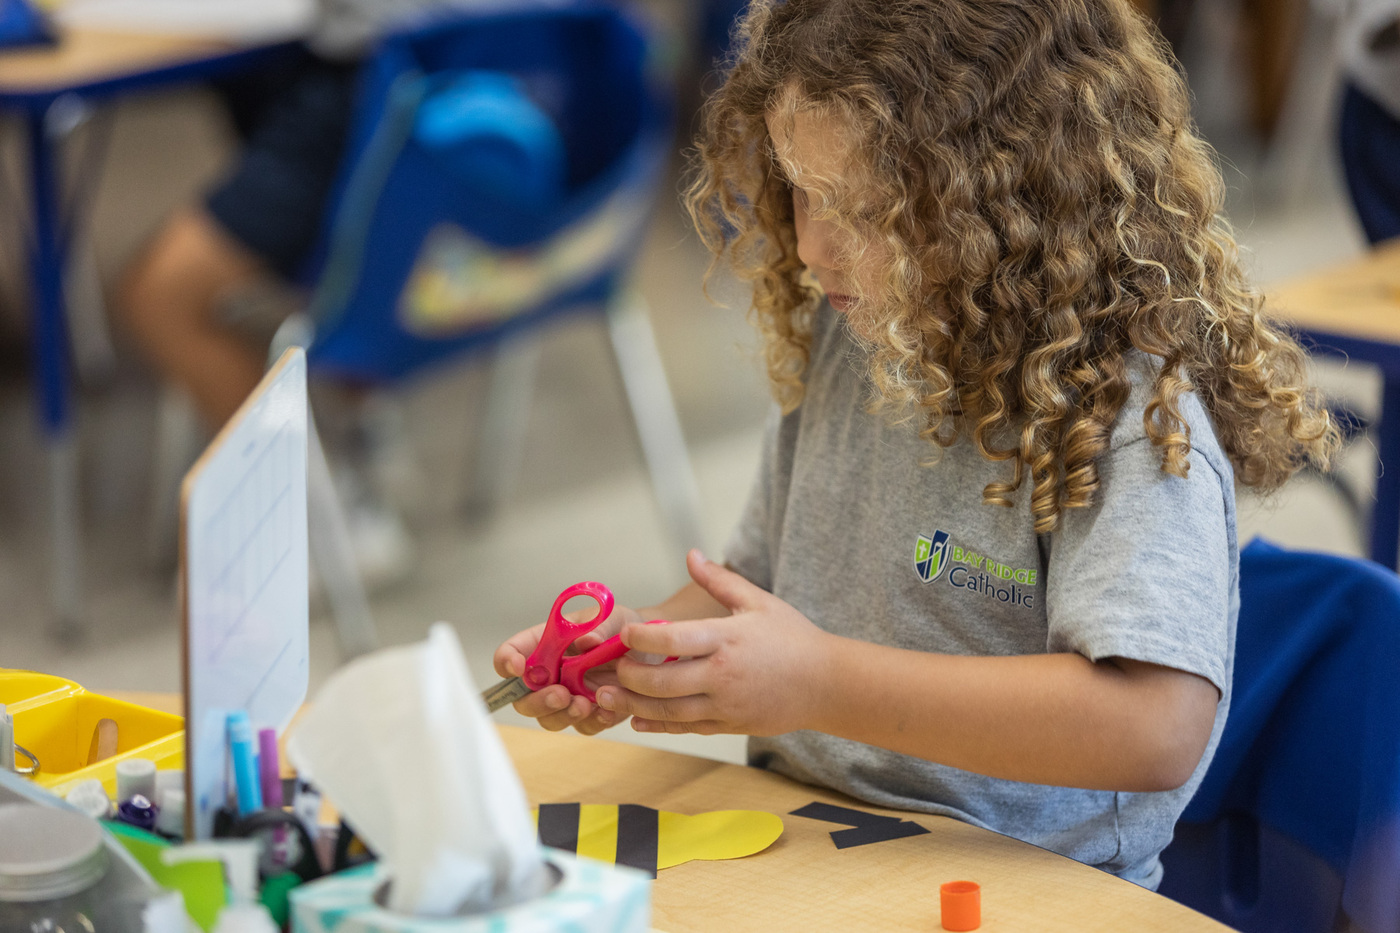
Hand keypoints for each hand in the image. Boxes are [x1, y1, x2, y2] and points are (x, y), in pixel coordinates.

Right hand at [492, 601, 646, 734]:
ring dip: (562, 715)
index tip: (518, 667)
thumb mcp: (614, 618)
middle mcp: (550, 673)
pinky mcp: (590, 714)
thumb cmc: (622, 627)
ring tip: (585, 705)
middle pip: (522, 697)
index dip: (507, 661)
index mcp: (545, 643)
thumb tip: (586, 641)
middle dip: (537, 700)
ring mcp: (568, 696)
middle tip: (560, 694)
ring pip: (549, 718)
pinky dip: (593, 722)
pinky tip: (607, 711)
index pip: (512, 652)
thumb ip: (599, 627)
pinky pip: (583, 727)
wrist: (650, 649)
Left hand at [596, 551, 833, 735]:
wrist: (826, 683)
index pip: (672, 639)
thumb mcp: (758, 601)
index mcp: (727, 639)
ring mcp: (726, 704)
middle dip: (631, 675)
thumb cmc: (792, 638)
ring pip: (669, 710)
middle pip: (662, 681)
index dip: (641, 637)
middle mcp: (723, 674)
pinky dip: (660, 725)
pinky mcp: (730, 725)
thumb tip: (691, 553)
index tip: (625, 633)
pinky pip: (687, 727)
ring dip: (636, 704)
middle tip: (615, 666)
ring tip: (612, 695)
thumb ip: (719, 580)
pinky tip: (640, 718)